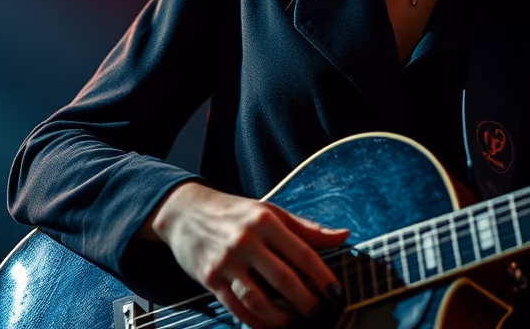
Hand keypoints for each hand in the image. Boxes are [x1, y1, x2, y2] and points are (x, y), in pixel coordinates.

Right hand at [148, 182, 348, 328]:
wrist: (185, 212)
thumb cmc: (234, 212)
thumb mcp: (271, 211)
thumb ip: (306, 228)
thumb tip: (344, 235)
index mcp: (266, 220)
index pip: (302, 253)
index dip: (322, 276)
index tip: (335, 292)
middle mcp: (246, 240)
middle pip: (284, 280)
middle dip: (306, 302)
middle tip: (319, 313)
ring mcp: (227, 261)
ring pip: (259, 300)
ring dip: (282, 318)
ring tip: (296, 323)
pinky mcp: (210, 279)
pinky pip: (236, 308)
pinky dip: (255, 322)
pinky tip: (269, 326)